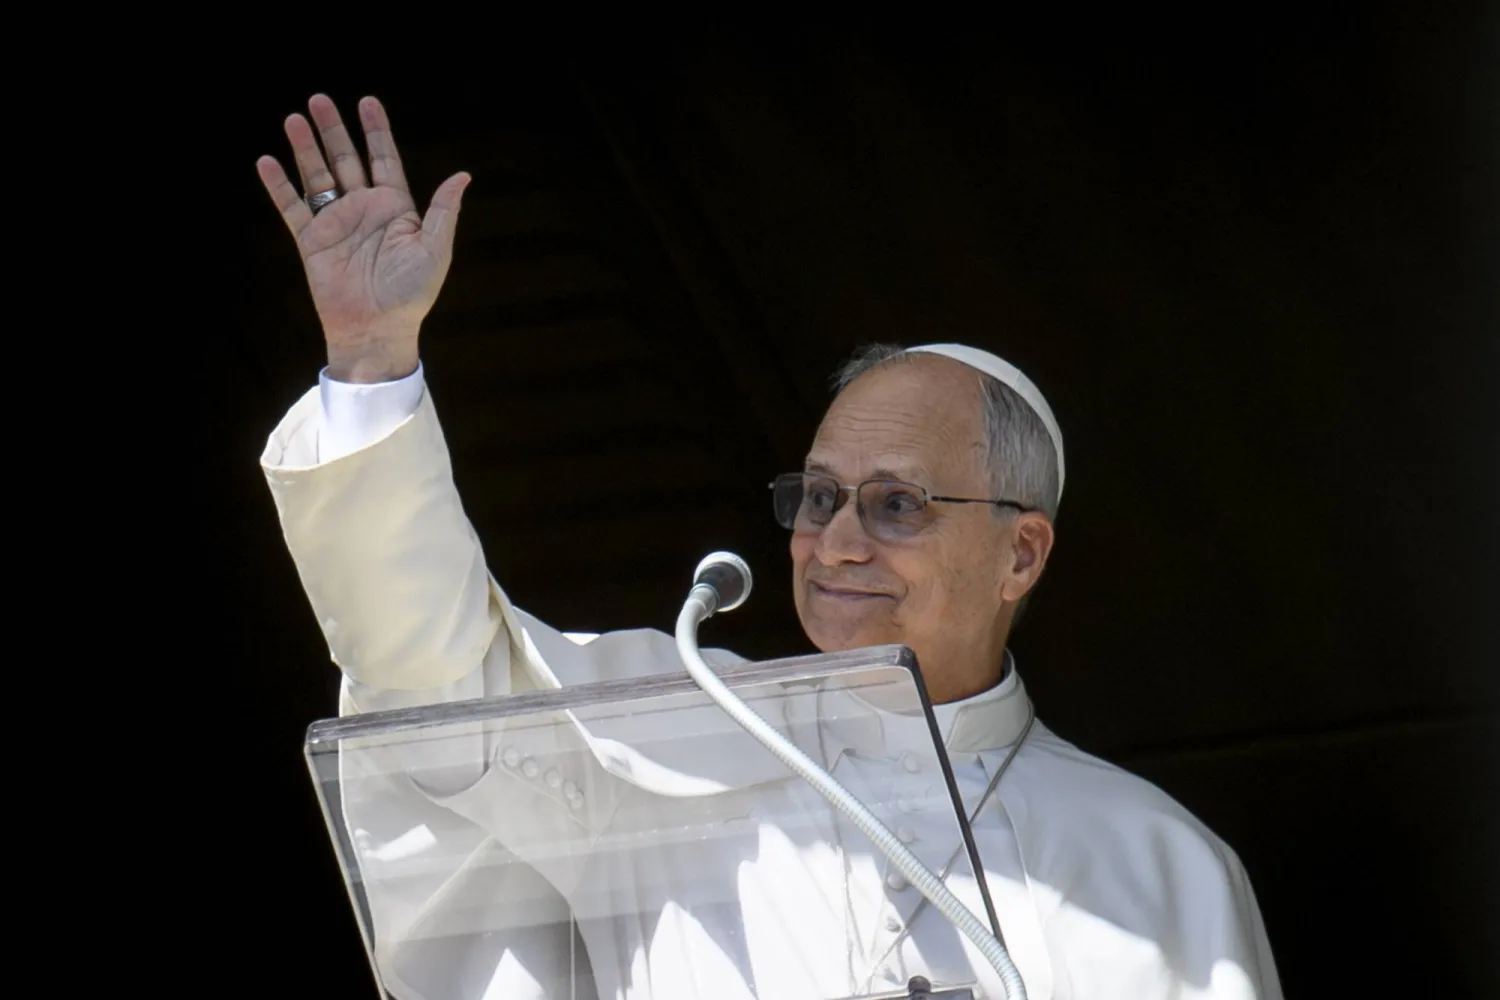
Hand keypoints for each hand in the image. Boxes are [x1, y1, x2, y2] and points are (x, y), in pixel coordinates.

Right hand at [256, 95, 469, 382]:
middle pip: (346, 160)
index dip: (375, 131)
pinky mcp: (312, 241)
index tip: (367, 102)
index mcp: (395, 209)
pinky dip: (279, 186)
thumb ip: (444, 211)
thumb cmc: (411, 295)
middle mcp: (364, 210)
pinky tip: (267, 161)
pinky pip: (292, 208)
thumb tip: (462, 175)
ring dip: (305, 148)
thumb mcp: (434, 250)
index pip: (383, 159)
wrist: (378, 330)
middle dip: (333, 130)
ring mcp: (336, 224)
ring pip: (317, 177)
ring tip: (293, 119)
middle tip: (318, 99)